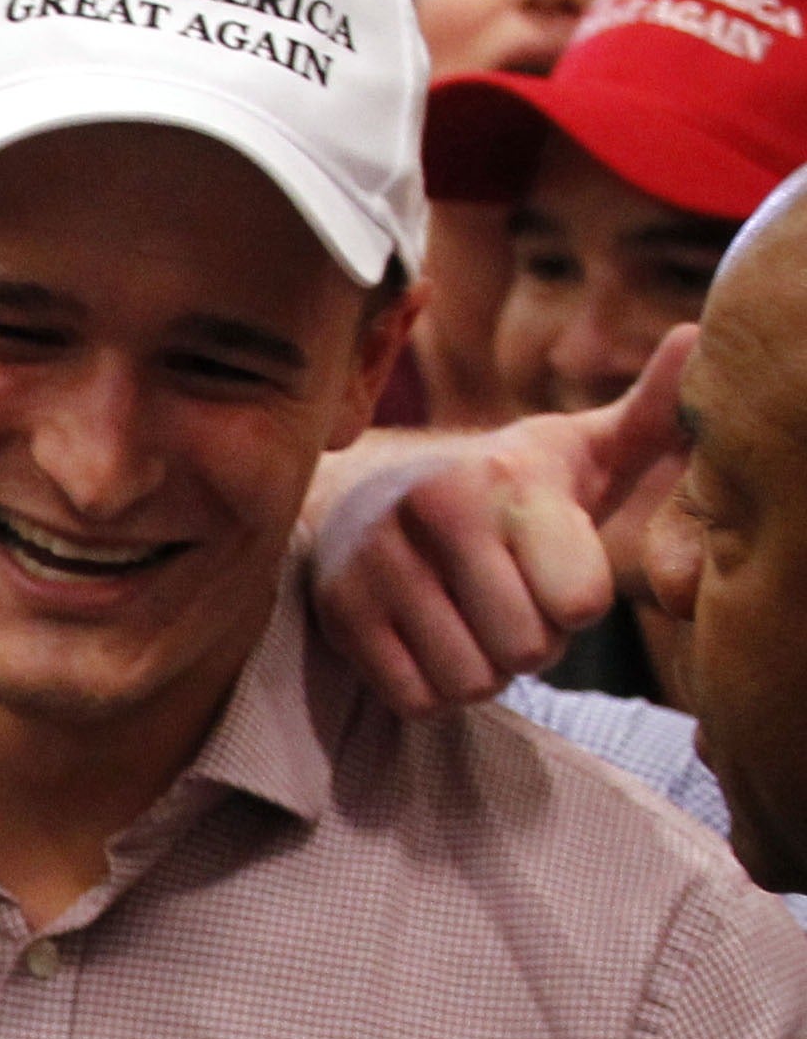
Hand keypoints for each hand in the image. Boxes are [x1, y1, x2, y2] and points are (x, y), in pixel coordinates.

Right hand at [309, 326, 695, 712]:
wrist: (364, 495)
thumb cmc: (501, 486)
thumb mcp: (577, 450)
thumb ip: (650, 414)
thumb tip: (696, 338)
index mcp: (508, 476)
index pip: (580, 603)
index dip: (580, 605)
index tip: (557, 575)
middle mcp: (437, 512)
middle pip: (527, 650)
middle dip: (533, 645)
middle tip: (513, 607)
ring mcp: (379, 566)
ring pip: (470, 681)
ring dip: (483, 672)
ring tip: (472, 628)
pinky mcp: (341, 614)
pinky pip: (416, 700)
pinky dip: (435, 691)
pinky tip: (433, 647)